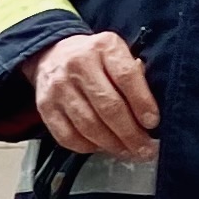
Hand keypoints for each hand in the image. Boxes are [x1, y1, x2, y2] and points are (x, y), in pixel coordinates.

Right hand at [26, 32, 158, 158]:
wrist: (52, 55)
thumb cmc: (94, 58)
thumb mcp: (116, 53)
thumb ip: (133, 74)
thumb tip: (148, 111)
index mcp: (103, 47)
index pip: (126, 77)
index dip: (142, 103)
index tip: (152, 122)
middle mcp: (78, 65)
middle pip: (108, 107)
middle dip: (130, 133)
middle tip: (145, 149)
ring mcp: (59, 88)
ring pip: (89, 126)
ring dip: (112, 144)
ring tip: (128, 152)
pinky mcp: (46, 108)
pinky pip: (68, 137)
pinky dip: (88, 148)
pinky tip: (102, 147)